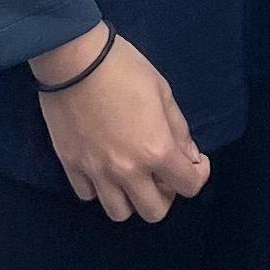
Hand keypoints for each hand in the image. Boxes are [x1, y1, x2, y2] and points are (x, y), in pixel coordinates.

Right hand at [32, 31, 209, 222]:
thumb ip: (179, 130)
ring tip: (131, 175)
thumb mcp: (163, 92)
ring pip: (119, 212)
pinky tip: (103, 168)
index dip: (198, 174)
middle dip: (165, 194)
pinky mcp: (70, 164)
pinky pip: (88, 194)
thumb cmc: (124, 67)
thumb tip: (189, 156)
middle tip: (161, 171)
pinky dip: (99, 188)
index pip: (189, 186)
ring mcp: (96, 171)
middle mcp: (128, 170)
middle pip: (154, 212)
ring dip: (131, 198)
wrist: (74, 58)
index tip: (194, 161)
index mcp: (156, 150)